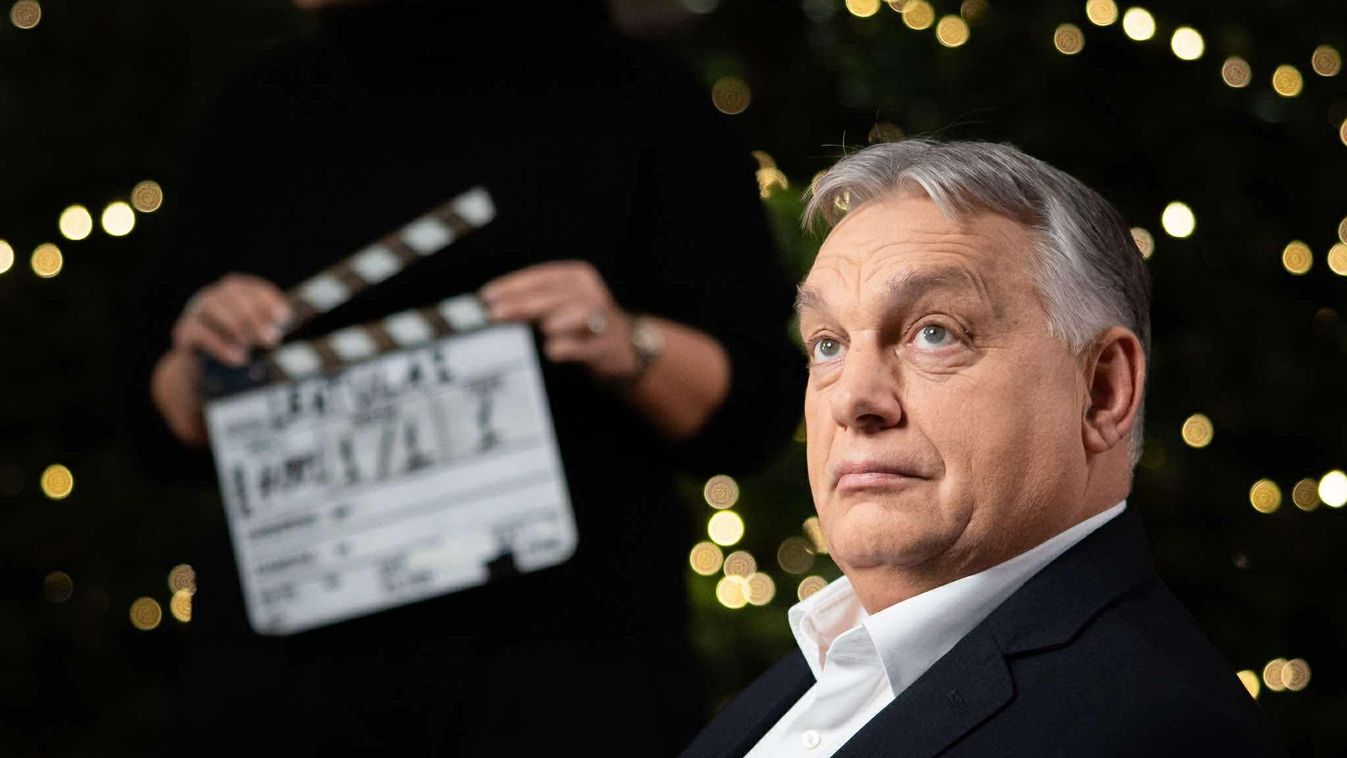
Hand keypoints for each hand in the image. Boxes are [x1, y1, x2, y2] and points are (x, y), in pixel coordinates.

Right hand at [151, 273, 289, 445]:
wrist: (202, 370)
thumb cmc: (241, 348)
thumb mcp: (259, 337)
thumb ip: (275, 329)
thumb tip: (303, 331)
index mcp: (235, 291)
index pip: (251, 288)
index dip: (267, 299)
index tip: (285, 317)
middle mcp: (214, 296)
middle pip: (232, 294)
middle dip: (254, 315)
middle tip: (273, 339)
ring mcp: (196, 312)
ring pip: (214, 308)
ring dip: (237, 326)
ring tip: (253, 347)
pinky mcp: (184, 333)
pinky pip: (199, 332)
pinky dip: (220, 345)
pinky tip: (238, 358)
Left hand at [479, 260, 638, 381]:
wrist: (626, 347)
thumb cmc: (581, 323)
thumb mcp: (561, 302)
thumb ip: (532, 301)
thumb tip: (491, 306)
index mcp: (576, 277)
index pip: (540, 276)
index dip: (512, 285)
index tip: (487, 296)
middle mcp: (590, 293)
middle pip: (552, 295)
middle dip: (521, 303)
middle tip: (494, 313)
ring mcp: (600, 319)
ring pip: (575, 314)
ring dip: (551, 321)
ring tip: (528, 327)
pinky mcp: (605, 346)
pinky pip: (583, 345)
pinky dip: (567, 348)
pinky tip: (551, 351)